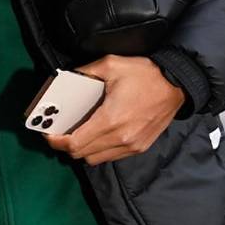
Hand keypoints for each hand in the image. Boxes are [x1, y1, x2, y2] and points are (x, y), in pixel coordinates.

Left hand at [45, 55, 186, 166]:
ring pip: (96, 159)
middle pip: (82, 154)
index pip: (75, 144)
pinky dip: (99, 149)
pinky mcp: (140, 147)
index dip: (57, 141)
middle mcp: (121, 138)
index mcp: (110, 120)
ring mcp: (132, 146)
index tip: (47, 134)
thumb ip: (84, 72)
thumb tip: (67, 77)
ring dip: (83, 149)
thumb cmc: (144, 74)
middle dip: (66, 145)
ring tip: (77, 132)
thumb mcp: (110, 65)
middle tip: (59, 130)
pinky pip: (111, 156)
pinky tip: (97, 133)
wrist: (177, 84)